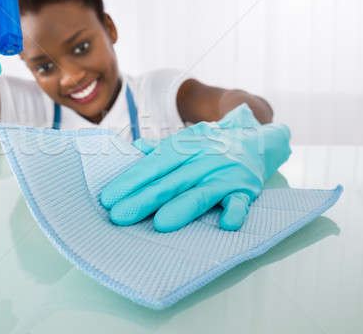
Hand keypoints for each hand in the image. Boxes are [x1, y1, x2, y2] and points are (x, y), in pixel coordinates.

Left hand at [99, 103, 291, 231]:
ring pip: (201, 193)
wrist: (255, 138)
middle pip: (171, 181)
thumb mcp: (185, 141)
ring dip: (182, 208)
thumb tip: (133, 150)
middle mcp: (203, 159)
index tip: (108, 199)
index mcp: (184, 147)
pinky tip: (226, 224)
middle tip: (120, 217)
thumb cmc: (209, 146)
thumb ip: (159, 150)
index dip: (130, 181)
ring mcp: (225, 174)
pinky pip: (241, 201)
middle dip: (144, 199)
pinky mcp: (245, 189)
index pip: (153, 164)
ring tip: (160, 224)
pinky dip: (235, 211)